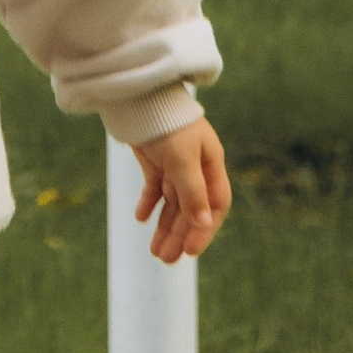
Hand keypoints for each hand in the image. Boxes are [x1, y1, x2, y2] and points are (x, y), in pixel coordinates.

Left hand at [132, 117, 230, 263]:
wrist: (138, 94)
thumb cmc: (167, 121)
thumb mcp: (182, 159)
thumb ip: (193, 192)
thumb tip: (204, 224)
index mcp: (210, 164)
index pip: (214, 204)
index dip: (204, 229)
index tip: (190, 251)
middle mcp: (195, 166)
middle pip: (191, 208)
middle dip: (180, 234)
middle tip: (166, 259)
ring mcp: (174, 163)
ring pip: (172, 202)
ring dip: (164, 226)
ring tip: (155, 252)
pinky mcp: (154, 159)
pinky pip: (154, 188)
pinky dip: (148, 203)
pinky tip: (140, 219)